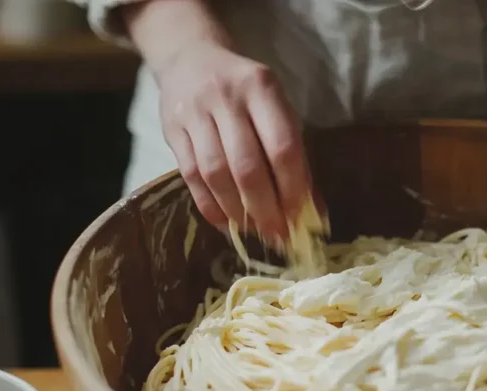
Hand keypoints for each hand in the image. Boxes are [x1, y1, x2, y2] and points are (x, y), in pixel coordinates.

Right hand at [155, 42, 312, 241]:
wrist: (190, 58)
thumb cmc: (245, 92)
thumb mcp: (276, 109)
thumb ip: (295, 156)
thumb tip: (313, 211)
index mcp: (262, 89)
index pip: (282, 147)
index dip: (292, 188)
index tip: (299, 218)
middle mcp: (227, 98)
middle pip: (247, 166)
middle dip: (265, 208)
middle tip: (278, 235)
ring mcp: (195, 113)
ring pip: (216, 175)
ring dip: (237, 211)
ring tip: (254, 231)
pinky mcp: (172, 130)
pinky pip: (191, 177)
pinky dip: (210, 206)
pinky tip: (227, 222)